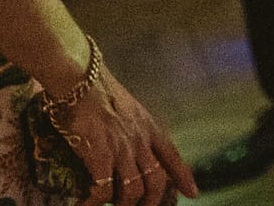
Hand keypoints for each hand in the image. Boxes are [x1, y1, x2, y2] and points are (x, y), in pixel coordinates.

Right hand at [60, 63, 197, 205]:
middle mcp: (140, 140)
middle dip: (151, 201)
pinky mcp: (100, 154)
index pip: (172, 156)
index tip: (193, 193)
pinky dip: (94, 203)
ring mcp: (122, 148)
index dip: (183, 177)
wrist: (80, 80)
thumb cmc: (98, 91)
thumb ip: (133, 127)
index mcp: (149, 127)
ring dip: (124, 204)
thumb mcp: (127, 108)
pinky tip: (86, 205)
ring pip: (133, 190)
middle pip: (157, 181)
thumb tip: (129, 142)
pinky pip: (102, 189)